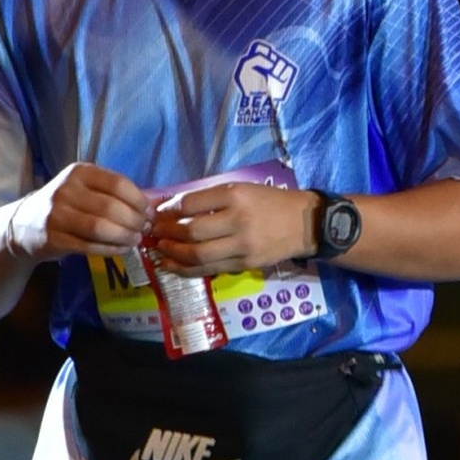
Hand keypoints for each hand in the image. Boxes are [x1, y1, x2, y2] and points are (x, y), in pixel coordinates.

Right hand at [9, 161, 155, 262]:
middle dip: (135, 221)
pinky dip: (111, 249)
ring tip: (135, 239)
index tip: (150, 213)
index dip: (139, 200)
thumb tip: (152, 205)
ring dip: (124, 236)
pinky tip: (121, 248)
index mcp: (79, 172)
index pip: (118, 184)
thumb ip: (113, 192)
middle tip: (144, 229)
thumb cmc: (65, 204)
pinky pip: (90, 246)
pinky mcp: (54, 238)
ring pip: (101, 228)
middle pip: (111, 207)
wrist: (25, 224)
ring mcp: (57, 214)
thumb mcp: (84, 188)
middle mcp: (66, 190)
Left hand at [140, 172, 312, 276]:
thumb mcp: (242, 189)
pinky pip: (210, 269)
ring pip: (198, 255)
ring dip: (172, 254)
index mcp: (235, 196)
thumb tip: (173, 207)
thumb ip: (211, 198)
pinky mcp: (245, 264)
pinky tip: (173, 266)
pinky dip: (187, 269)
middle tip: (154, 233)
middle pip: (191, 231)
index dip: (169, 210)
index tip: (158, 213)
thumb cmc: (270, 202)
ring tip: (159, 250)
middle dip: (167, 233)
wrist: (304, 224)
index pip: (191, 204)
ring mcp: (242, 246)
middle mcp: (238, 220)